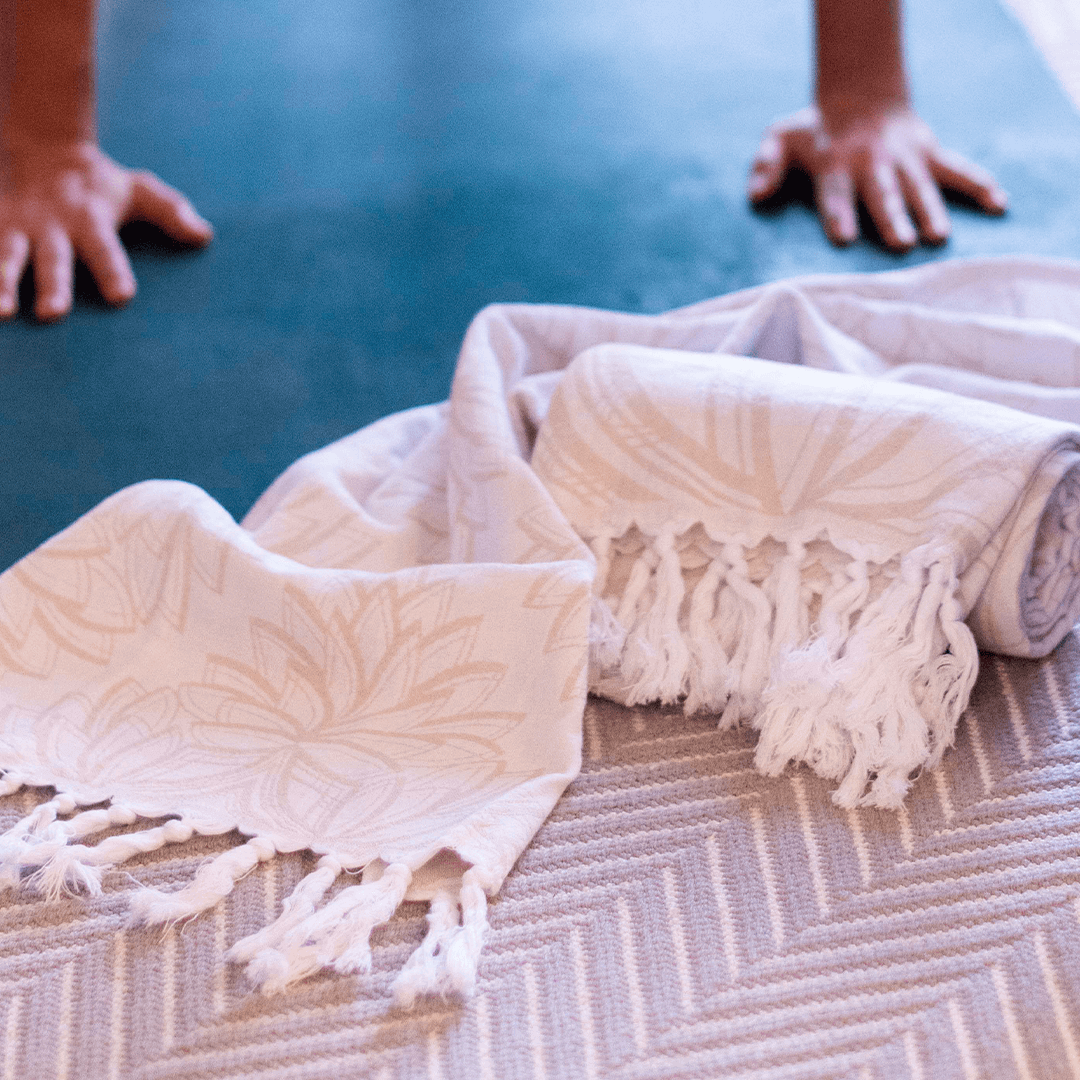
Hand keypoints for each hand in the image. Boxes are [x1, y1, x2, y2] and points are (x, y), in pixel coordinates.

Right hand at [0, 137, 212, 320]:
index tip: (122, 296)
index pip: (106, 249)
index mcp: (90, 220)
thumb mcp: (138, 190)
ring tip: (2, 313)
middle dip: (54, 285)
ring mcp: (16, 227)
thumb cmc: (99, 184)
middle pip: (54, 259)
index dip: (113, 271)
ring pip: (8, 256)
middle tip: (54, 314)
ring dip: (2, 283)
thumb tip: (205, 235)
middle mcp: (51, 226)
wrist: (40, 144)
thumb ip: (171, 212)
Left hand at [748, 103, 1007, 250]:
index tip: (842, 239)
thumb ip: (766, 164)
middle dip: (893, 217)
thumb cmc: (815, 131)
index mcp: (835, 163)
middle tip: (902, 244)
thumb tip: (753, 194)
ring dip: (932, 210)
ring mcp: (906, 159)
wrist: (860, 96)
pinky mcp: (931, 155)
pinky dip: (980, 185)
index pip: (835, 193)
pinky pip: (960, 170)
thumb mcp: (782, 137)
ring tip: (939, 238)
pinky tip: (999, 205)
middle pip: (883, 194)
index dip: (838, 214)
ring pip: (921, 187)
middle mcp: (873, 163)